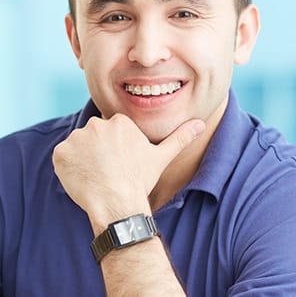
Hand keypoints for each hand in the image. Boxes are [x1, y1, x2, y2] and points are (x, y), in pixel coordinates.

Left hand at [52, 114, 204, 225]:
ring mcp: (77, 137)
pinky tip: (82, 178)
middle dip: (98, 151)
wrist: (118, 205)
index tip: (119, 164)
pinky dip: (68, 166)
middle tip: (108, 171)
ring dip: (83, 158)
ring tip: (96, 176)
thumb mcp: (161, 157)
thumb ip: (180, 137)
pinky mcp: (61, 152)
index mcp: (119, 122)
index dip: (114, 150)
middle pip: (94, 137)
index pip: (111, 132)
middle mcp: (97, 124)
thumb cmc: (140, 181)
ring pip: (78, 146)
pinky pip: (63, 156)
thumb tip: (202, 123)